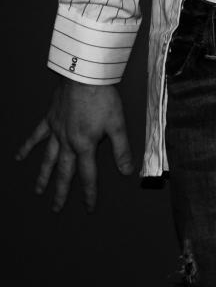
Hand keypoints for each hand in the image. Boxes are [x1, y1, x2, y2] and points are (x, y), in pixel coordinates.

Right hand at [15, 78, 133, 211]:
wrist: (84, 77)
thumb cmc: (103, 99)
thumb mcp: (117, 125)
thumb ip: (121, 150)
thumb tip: (128, 171)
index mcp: (85, 145)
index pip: (88, 175)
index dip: (89, 193)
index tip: (88, 208)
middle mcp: (68, 142)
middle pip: (64, 172)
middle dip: (61, 192)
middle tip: (56, 209)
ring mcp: (56, 131)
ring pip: (48, 159)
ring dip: (43, 176)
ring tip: (38, 191)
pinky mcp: (49, 119)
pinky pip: (36, 136)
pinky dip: (27, 147)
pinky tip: (18, 157)